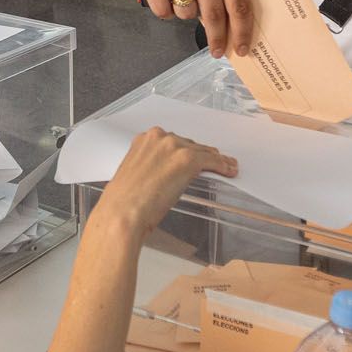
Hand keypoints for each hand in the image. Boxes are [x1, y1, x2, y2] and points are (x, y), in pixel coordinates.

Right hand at [94, 128, 236, 235]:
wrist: (123, 213)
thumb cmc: (123, 201)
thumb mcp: (134, 175)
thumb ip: (149, 167)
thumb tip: (161, 175)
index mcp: (143, 140)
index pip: (172, 142)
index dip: (185, 150)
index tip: (193, 154)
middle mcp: (159, 139)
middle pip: (189, 144)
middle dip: (200, 155)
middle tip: (211, 163)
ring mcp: (174, 148)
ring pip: (203, 152)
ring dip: (215, 160)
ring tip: (226, 166)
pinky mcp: (188, 161)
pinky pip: (212, 161)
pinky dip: (223, 166)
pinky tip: (228, 170)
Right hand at [137, 0, 252, 57]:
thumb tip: (233, 34)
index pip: (238, 4)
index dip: (241, 30)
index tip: (240, 49)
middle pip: (213, 14)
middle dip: (217, 38)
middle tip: (216, 51)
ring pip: (186, 15)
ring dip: (187, 14)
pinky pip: (164, 12)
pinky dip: (167, 11)